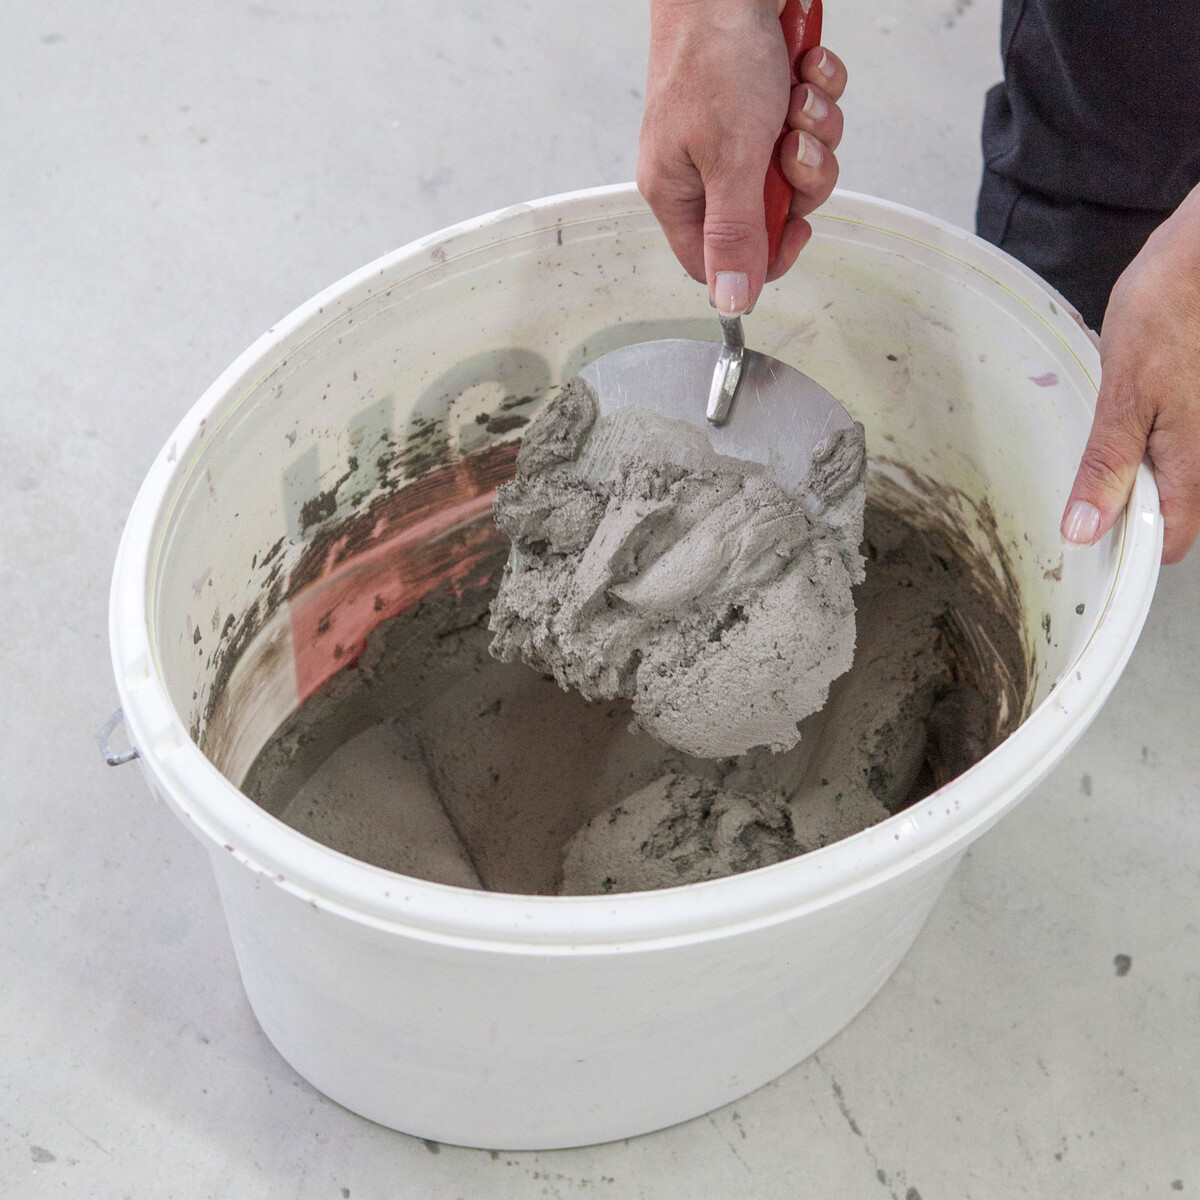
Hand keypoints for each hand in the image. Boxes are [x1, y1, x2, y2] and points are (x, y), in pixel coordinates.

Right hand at [637, 0, 846, 315]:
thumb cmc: (713, 52)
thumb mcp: (730, 158)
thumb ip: (734, 235)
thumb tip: (730, 302)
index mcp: (678, 192)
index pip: (718, 262)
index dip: (764, 256)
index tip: (794, 227)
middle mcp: (706, 167)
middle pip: (772, 214)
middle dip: (801, 177)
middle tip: (791, 146)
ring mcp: (740, 131)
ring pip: (801, 166)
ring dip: (815, 129)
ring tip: (796, 94)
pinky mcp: (769, 99)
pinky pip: (811, 121)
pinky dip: (817, 92)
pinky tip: (801, 66)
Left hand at [1060, 184, 1199, 563]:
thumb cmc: (1169, 312)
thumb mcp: (1123, 395)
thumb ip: (1106, 466)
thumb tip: (1085, 530)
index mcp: (1193, 461)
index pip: (1174, 540)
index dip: (1133, 547)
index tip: (1091, 538)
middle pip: (1173, 506)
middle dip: (1130, 500)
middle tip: (1088, 475)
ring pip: (1173, 471)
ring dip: (1137, 464)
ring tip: (1110, 431)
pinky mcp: (1198, 405)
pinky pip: (1177, 439)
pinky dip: (1149, 434)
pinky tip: (1133, 405)